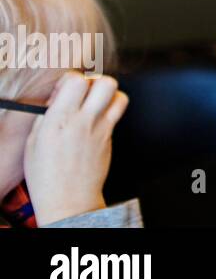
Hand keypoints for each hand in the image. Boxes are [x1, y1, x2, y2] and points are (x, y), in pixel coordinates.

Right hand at [24, 72, 128, 224]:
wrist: (69, 199)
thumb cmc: (46, 175)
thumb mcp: (34, 142)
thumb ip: (47, 115)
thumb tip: (57, 97)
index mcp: (59, 120)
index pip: (77, 81)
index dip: (72, 79)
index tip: (66, 88)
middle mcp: (84, 121)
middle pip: (105, 82)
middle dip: (94, 81)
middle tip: (84, 91)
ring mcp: (101, 128)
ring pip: (118, 94)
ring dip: (108, 93)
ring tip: (95, 101)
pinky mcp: (111, 137)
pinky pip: (118, 112)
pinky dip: (112, 107)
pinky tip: (99, 116)